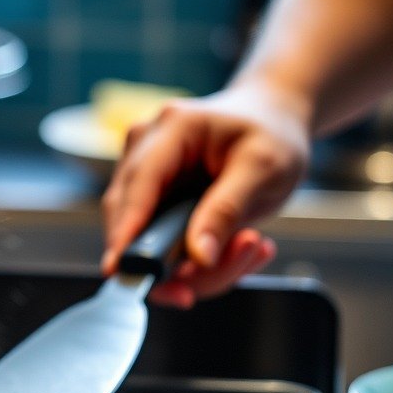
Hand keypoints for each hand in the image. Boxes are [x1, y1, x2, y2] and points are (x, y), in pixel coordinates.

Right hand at [101, 83, 310, 306]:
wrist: (270, 121)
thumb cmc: (270, 134)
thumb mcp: (264, 168)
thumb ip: (228, 211)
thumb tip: (199, 257)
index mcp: (172, 130)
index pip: (138, 187)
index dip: (126, 231)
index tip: (122, 270)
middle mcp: (143, 151)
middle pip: (131, 222)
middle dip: (174, 263)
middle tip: (230, 271)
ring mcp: (140, 179)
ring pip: (143, 244)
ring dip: (197, 266)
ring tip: (250, 246)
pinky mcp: (147, 203)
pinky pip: (159, 249)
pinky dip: (197, 261)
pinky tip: (237, 244)